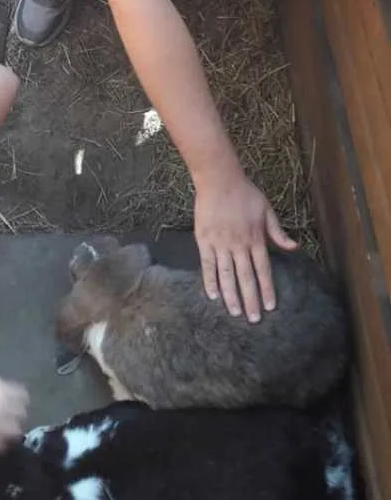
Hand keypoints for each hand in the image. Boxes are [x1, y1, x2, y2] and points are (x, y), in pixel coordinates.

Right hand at [0, 372, 28, 452]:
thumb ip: (2, 386)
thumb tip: (13, 392)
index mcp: (3, 391)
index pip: (24, 398)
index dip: (21, 402)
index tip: (17, 405)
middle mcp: (2, 408)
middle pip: (22, 415)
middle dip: (18, 417)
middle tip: (11, 419)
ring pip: (15, 432)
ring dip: (12, 431)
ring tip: (5, 432)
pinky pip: (1, 445)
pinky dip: (0, 444)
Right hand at [194, 173, 296, 321]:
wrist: (219, 180)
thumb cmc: (245, 193)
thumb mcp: (267, 210)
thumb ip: (278, 232)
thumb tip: (294, 247)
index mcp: (255, 238)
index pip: (263, 270)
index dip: (267, 289)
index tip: (270, 306)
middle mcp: (238, 245)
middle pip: (245, 277)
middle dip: (250, 299)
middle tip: (254, 319)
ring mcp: (220, 243)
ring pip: (227, 275)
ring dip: (231, 295)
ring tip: (235, 312)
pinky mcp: (204, 240)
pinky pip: (207, 264)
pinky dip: (210, 280)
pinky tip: (213, 295)